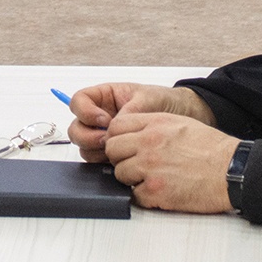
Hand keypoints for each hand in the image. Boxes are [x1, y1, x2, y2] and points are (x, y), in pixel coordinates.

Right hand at [68, 83, 217, 161]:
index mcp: (104, 98)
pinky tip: (121, 161)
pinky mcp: (113, 155)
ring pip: (84, 147)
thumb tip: (112, 126)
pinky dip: (104, 163)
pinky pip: (98, 161)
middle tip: (106, 140)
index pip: (79, 102)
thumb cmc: (166, 102)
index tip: (104, 119)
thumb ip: (129, 111)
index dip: (86, 111)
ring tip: (117, 151)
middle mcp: (100, 118)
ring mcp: (104, 138)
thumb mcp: (148, 98)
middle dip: (88, 135)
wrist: (185, 118)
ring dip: (95, 151)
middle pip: (76, 128)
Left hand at [103, 112, 242, 212]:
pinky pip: (134, 195)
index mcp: (154, 124)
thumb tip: (131, 134)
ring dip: (132, 178)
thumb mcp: (180, 123)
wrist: (232, 171)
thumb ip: (152, 126)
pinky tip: (159, 191)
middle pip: (112, 150)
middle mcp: (148, 143)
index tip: (124, 145)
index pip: (116, 127)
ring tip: (150, 178)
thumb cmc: (212, 149)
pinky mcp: (156, 192)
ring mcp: (150, 168)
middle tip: (135, 163)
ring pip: (120, 173)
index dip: (117, 137)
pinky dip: (144, 196)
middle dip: (121, 158)